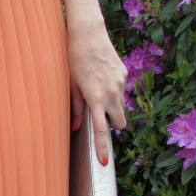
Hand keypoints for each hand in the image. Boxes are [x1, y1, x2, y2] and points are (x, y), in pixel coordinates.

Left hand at [67, 19, 127, 163]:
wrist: (88, 34)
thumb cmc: (73, 59)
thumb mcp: (71, 86)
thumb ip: (76, 109)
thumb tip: (76, 128)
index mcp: (96, 99)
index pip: (102, 130)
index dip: (102, 146)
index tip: (103, 161)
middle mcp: (112, 93)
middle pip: (120, 122)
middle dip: (114, 125)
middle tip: (102, 117)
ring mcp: (120, 84)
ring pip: (121, 106)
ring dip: (113, 106)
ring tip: (98, 90)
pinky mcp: (124, 74)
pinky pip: (121, 90)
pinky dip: (114, 90)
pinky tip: (102, 76)